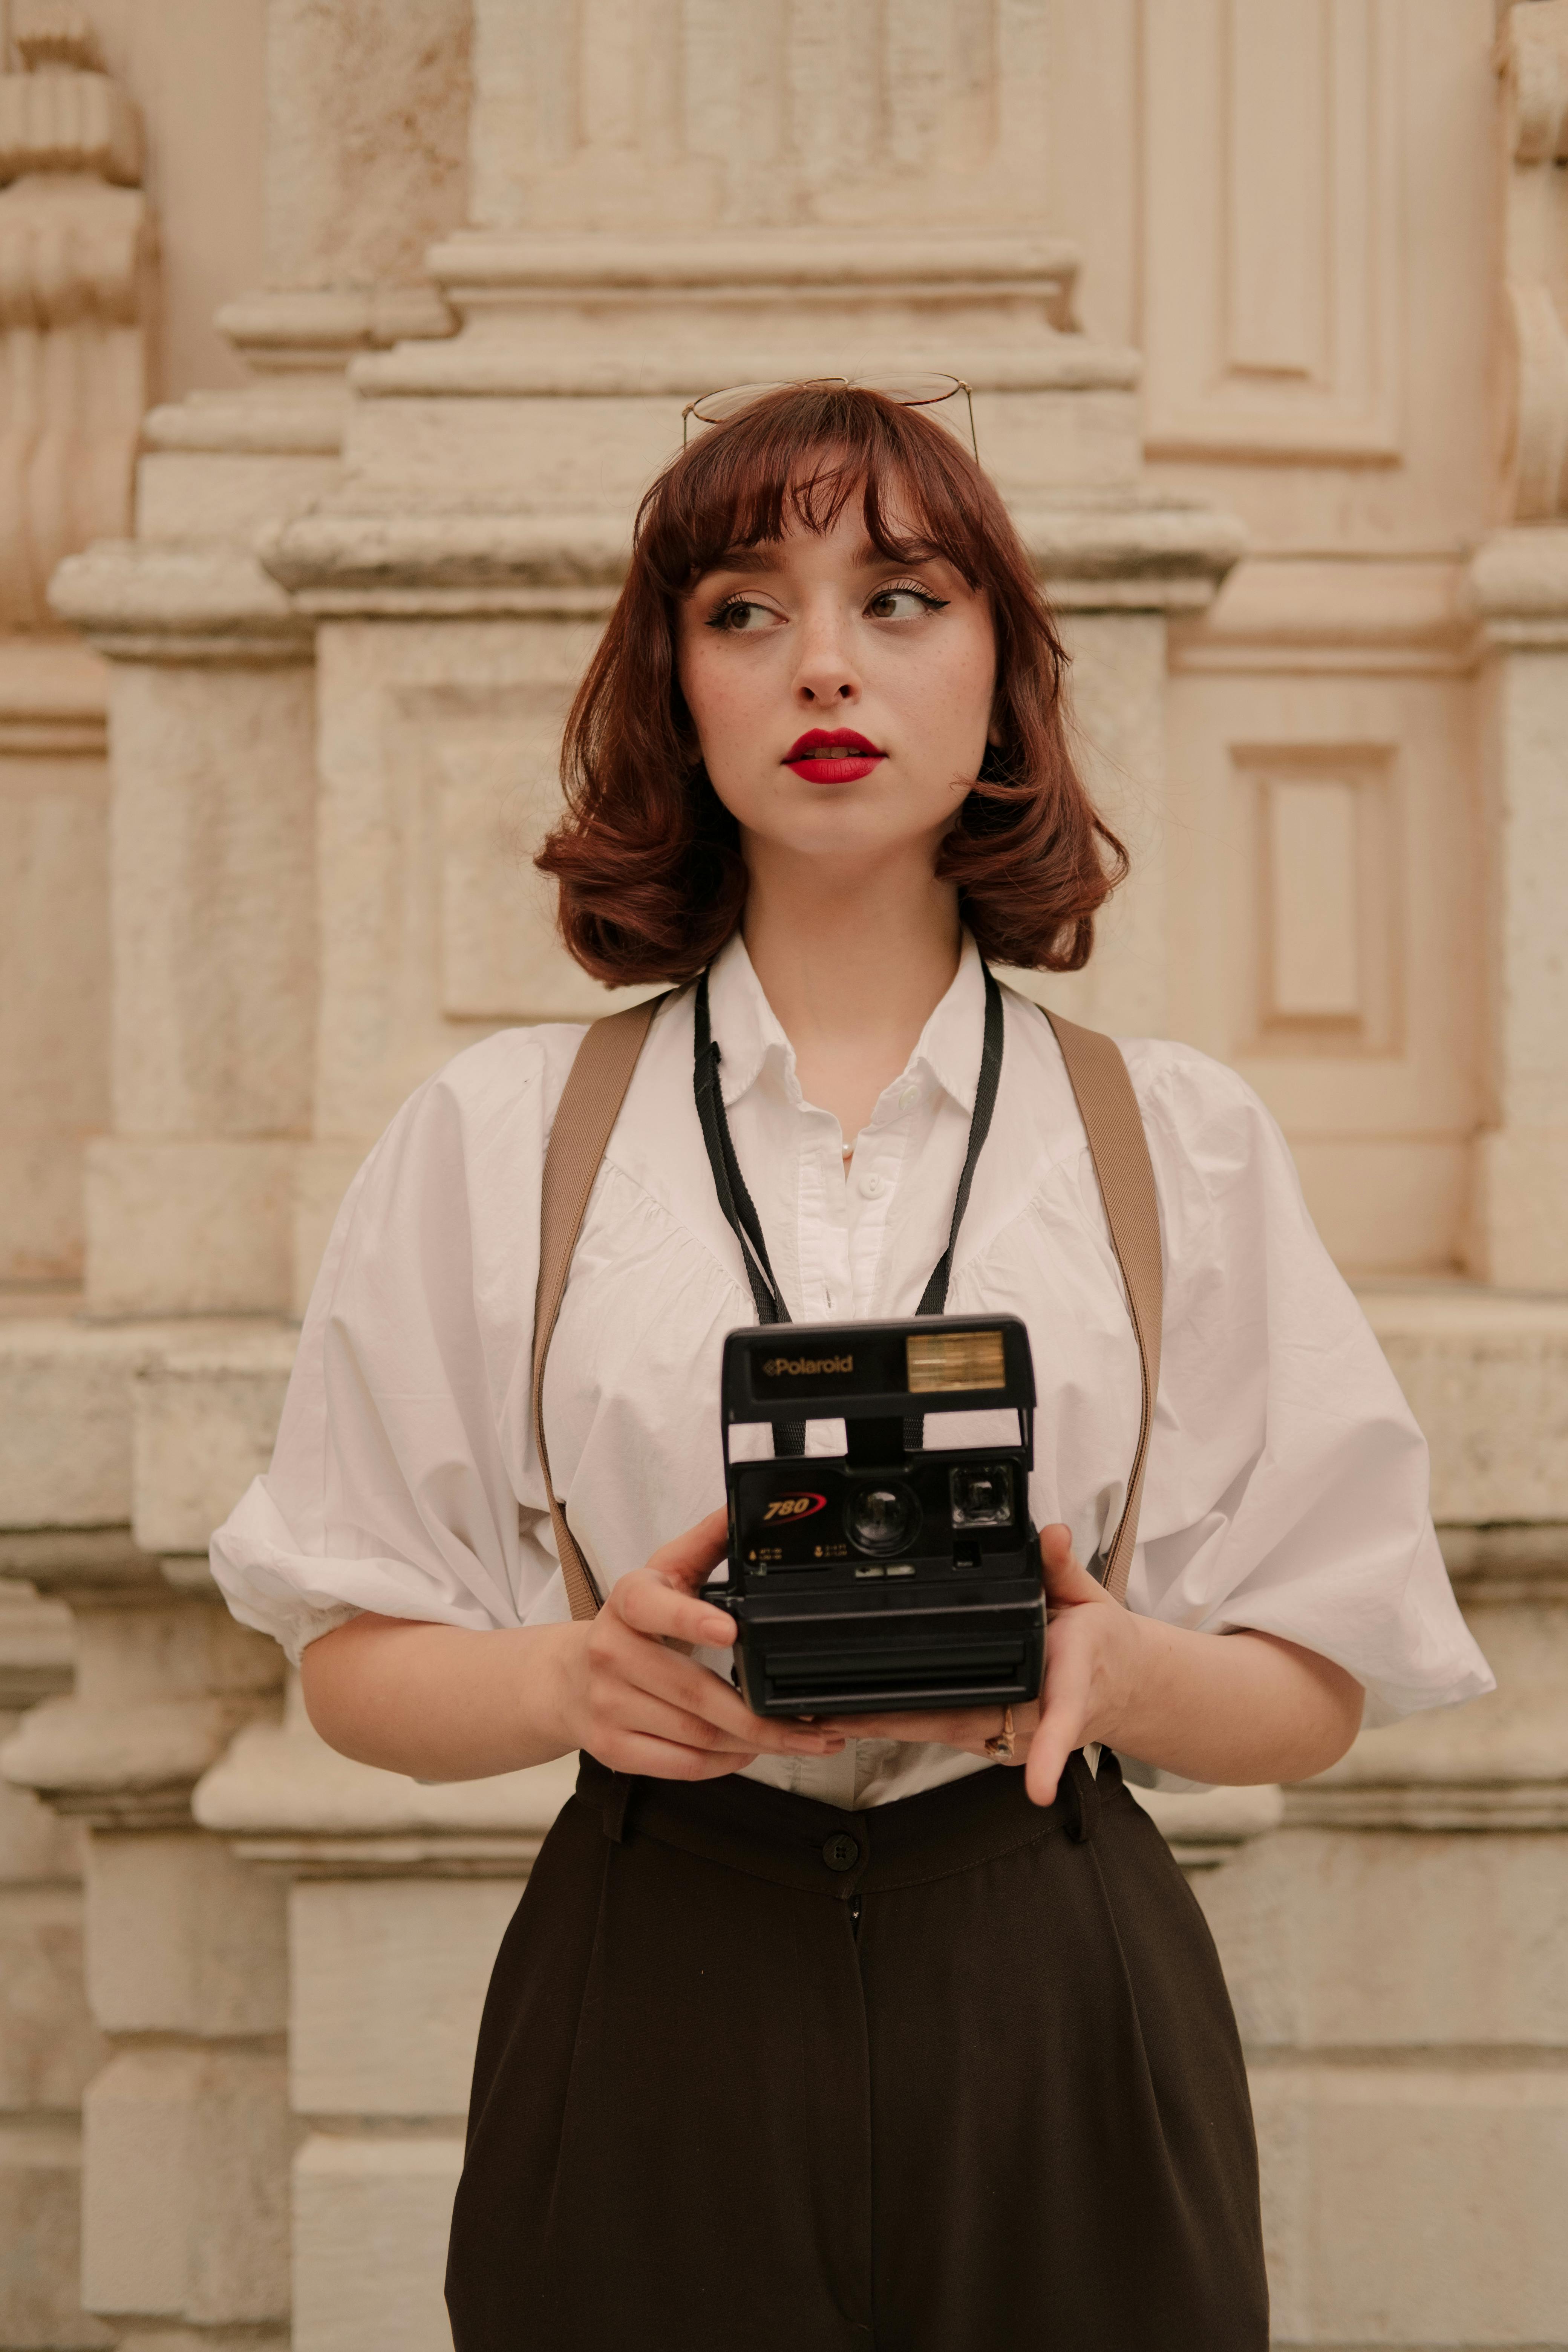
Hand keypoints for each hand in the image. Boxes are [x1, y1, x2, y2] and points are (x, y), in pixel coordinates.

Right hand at [560, 1508, 846, 1782]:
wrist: (568, 1678)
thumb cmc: (632, 1623)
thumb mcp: (665, 1573)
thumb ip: (707, 1540)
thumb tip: (743, 1506)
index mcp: (628, 1603)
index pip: (651, 1606)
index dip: (690, 1618)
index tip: (730, 1631)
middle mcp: (611, 1653)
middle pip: (692, 1691)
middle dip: (757, 1715)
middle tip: (810, 1724)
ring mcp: (608, 1705)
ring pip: (694, 1735)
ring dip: (752, 1743)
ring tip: (796, 1739)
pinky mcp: (613, 1748)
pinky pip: (680, 1765)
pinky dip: (723, 1764)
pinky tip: (749, 1752)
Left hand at [823, 1525, 1140, 1807]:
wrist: (1120, 1685)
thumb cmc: (1101, 1646)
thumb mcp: (1089, 1598)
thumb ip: (1063, 1567)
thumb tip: (1052, 1536)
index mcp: (1069, 1679)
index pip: (1060, 1715)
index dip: (1047, 1750)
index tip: (1037, 1783)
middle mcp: (1039, 1719)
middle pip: (969, 1726)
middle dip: (901, 1723)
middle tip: (838, 1715)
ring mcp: (1016, 1738)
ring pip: (947, 1735)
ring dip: (890, 1728)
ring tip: (831, 1716)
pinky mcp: (997, 1745)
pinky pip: (945, 1735)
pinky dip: (904, 1725)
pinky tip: (861, 1717)